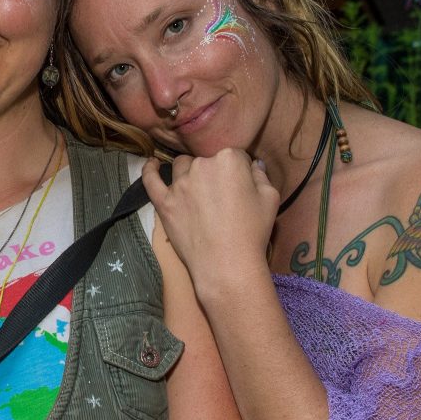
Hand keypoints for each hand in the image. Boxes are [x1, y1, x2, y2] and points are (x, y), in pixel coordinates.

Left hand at [142, 148, 279, 294]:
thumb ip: (260, 174)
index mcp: (229, 160)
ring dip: (190, 174)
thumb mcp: (270, 198)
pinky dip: (150, 170)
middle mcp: (201, 165)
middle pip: (206, 161)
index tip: (241, 187)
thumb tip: (253, 163)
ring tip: (199, 193)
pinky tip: (153, 165)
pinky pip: (150, 180)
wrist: (227, 264)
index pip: (234, 155)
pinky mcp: (164, 202)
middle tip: (222, 198)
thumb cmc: (252, 231)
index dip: (239, 171)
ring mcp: (179, 184)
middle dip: (215, 174)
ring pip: (182, 167)